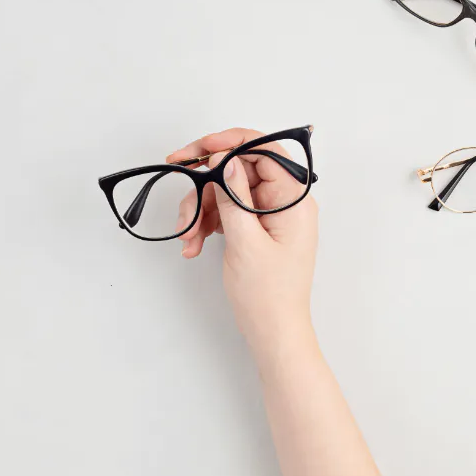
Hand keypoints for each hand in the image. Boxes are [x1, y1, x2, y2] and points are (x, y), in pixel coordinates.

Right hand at [166, 128, 318, 359]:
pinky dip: (206, 224)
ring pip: (226, 191)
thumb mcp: (246, 241)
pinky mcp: (255, 227)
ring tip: (188, 238)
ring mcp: (269, 214)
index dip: (228, 143)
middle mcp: (284, 200)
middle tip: (182, 202)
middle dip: (206, 187)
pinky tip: (193, 245)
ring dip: (201, 211)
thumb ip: (235, 196)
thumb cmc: (268, 293)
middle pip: (238, 170)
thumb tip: (224, 159)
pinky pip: (226, 211)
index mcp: (294, 198)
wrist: (273, 331)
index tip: (197, 150)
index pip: (263, 150)